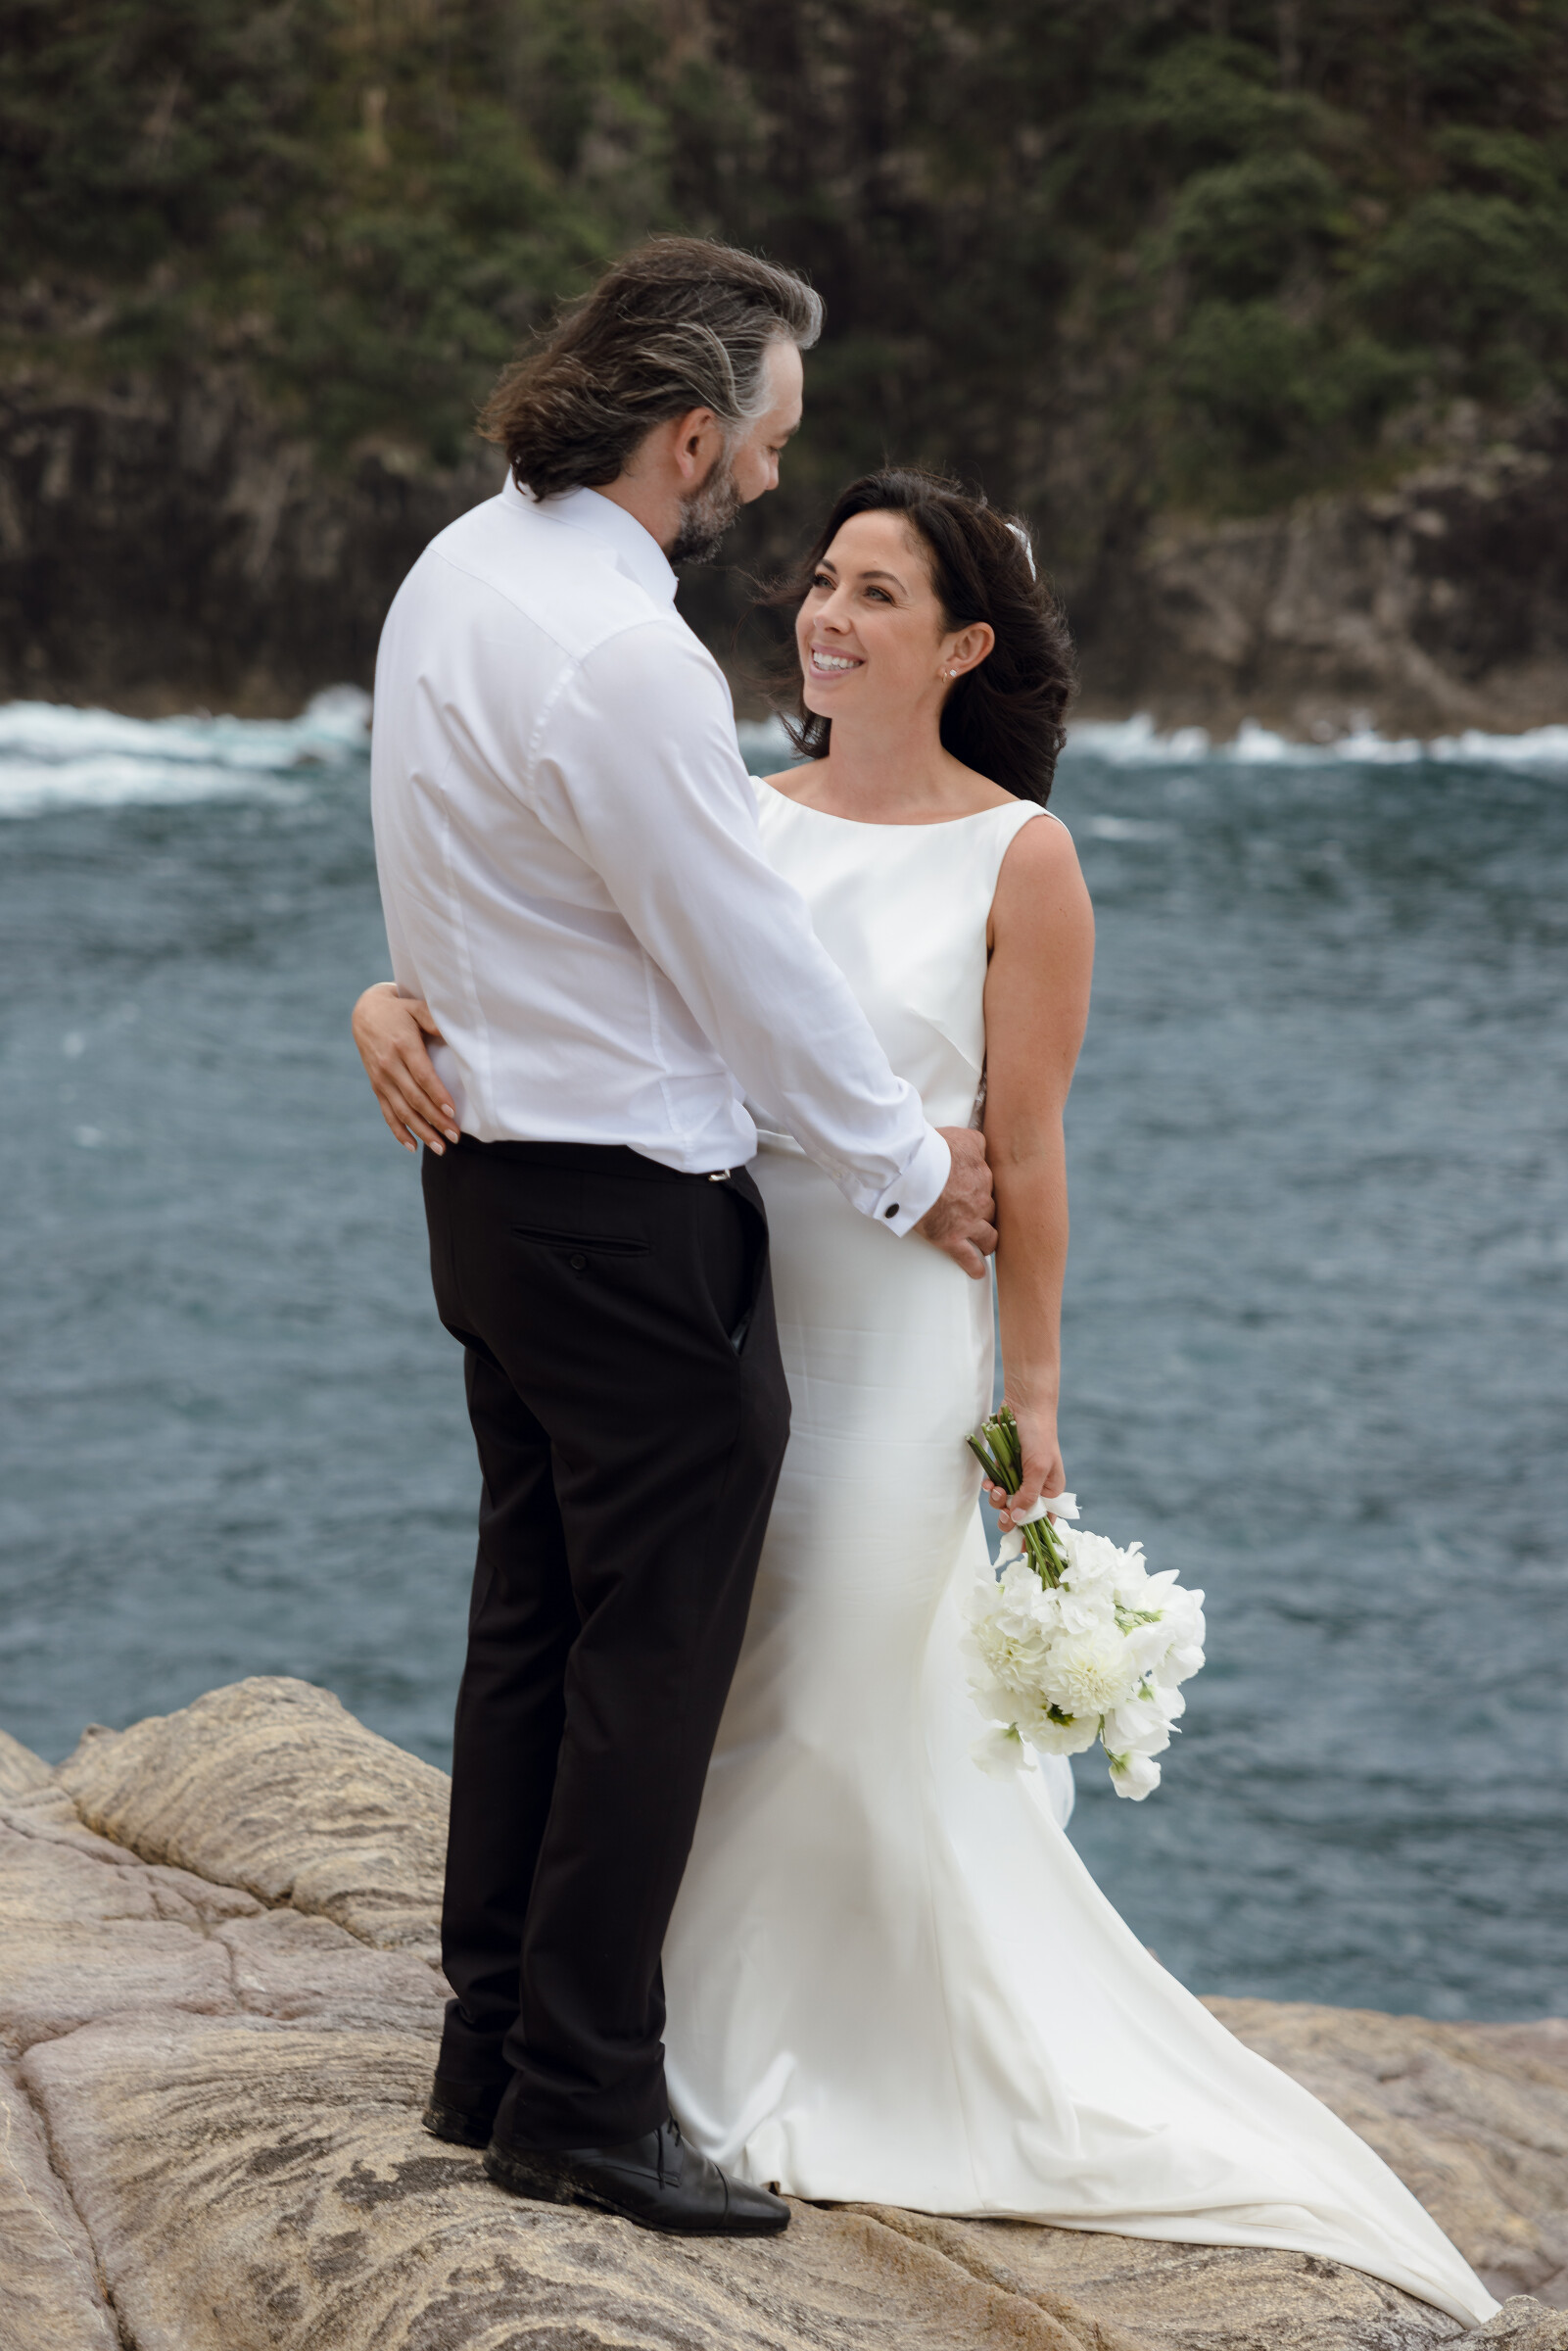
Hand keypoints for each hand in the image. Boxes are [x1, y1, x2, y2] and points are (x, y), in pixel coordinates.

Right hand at [351, 982, 459, 1153]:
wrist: (365, 1013)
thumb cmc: (400, 1011)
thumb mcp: (417, 1008)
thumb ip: (435, 1020)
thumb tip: (457, 1034)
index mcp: (402, 1045)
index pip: (422, 1075)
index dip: (437, 1094)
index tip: (452, 1111)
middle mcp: (389, 1065)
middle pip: (414, 1098)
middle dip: (435, 1119)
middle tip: (455, 1136)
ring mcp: (381, 1078)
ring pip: (401, 1110)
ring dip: (421, 1131)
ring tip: (440, 1148)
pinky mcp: (376, 1086)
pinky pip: (387, 1113)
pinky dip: (399, 1131)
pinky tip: (412, 1147)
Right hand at [913, 1126, 996, 1279]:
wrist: (913, 1171)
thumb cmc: (930, 1150)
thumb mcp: (961, 1135)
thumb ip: (975, 1142)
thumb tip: (980, 1146)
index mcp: (982, 1172)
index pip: (990, 1182)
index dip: (984, 1188)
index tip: (980, 1192)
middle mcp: (981, 1198)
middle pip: (992, 1209)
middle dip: (988, 1214)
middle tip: (982, 1218)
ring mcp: (968, 1220)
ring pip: (989, 1235)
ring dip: (988, 1241)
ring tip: (986, 1246)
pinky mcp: (951, 1238)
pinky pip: (968, 1257)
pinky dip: (974, 1266)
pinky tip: (978, 1272)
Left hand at [980, 1401, 1064, 1528]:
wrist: (1024, 1407)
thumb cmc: (1039, 1436)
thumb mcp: (1038, 1469)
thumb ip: (1028, 1496)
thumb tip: (1017, 1520)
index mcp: (1051, 1491)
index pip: (1044, 1521)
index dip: (1032, 1536)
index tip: (1020, 1549)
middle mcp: (1035, 1487)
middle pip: (1020, 1515)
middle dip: (1009, 1517)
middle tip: (1003, 1514)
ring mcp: (1018, 1478)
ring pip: (1004, 1502)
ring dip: (998, 1500)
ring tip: (997, 1489)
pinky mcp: (1004, 1468)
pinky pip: (995, 1486)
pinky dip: (990, 1487)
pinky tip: (989, 1481)